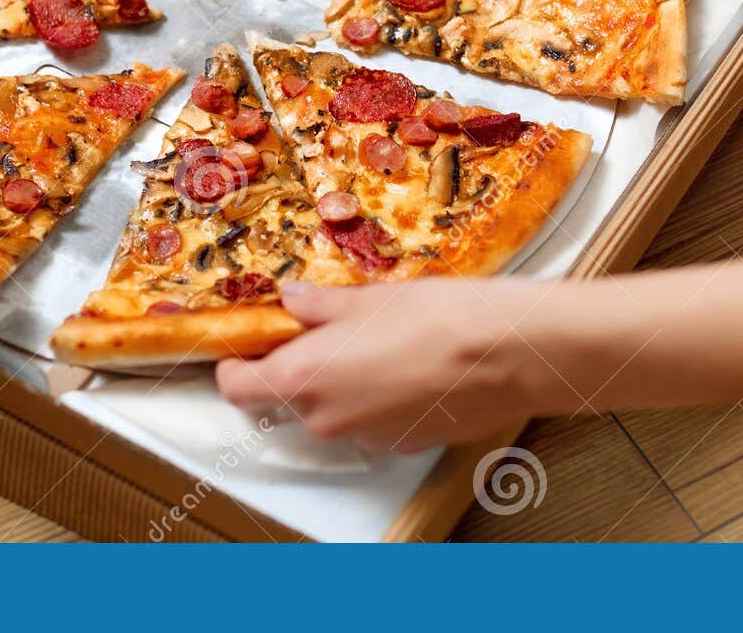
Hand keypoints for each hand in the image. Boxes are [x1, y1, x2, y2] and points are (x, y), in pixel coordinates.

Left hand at [217, 278, 563, 451]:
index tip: (254, 338)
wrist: (506, 354)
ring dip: (344, 382)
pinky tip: (412, 365)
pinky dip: (380, 398)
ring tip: (382, 341)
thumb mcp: (366, 297)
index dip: (238, 362)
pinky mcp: (403, 445)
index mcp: (300, 379)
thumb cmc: (432, 318)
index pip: (236, 386)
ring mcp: (364, 439)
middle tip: (330, 327)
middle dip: (302, 365)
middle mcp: (324, 419)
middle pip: (288, 398)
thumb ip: (319, 306)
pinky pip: (374, 420)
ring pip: (335, 410)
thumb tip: (292, 301)